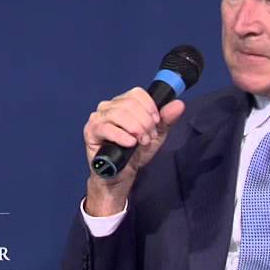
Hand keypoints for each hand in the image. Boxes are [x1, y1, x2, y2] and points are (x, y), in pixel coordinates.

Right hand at [83, 88, 185, 215]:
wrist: (120, 175)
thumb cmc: (134, 154)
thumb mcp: (155, 135)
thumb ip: (166, 119)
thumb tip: (179, 104)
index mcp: (122, 103)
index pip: (137, 93)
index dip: (150, 107)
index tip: (156, 123)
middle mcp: (108, 107)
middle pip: (130, 104)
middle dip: (145, 122)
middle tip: (149, 138)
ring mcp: (97, 118)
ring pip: (120, 114)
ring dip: (136, 129)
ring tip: (141, 142)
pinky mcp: (91, 131)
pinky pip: (107, 128)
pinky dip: (122, 136)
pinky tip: (130, 144)